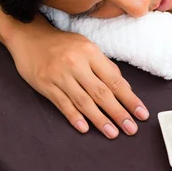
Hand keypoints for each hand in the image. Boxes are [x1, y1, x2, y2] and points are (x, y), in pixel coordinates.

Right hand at [8, 22, 148, 138]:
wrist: (30, 37)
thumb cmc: (64, 44)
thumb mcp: (87, 47)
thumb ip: (105, 67)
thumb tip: (124, 88)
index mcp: (91, 53)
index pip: (114, 80)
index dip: (129, 99)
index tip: (141, 113)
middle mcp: (76, 64)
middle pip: (101, 93)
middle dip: (118, 113)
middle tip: (131, 129)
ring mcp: (60, 75)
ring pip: (83, 101)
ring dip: (99, 119)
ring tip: (112, 133)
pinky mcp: (45, 84)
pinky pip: (62, 103)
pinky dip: (74, 117)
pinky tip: (84, 128)